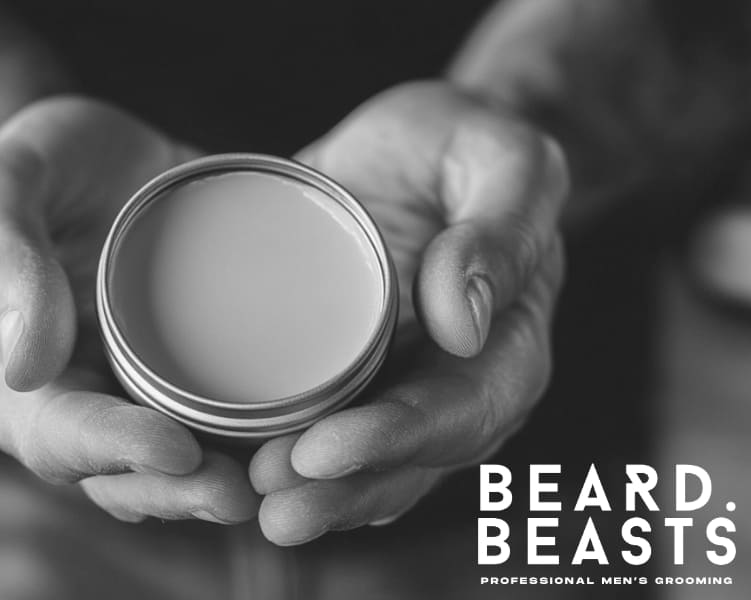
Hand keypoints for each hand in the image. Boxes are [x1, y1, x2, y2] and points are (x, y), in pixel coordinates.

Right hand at [0, 97, 257, 524]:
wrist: (108, 158)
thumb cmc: (44, 167)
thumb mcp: (3, 183)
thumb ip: (0, 256)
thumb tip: (24, 367)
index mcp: (4, 377)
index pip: (51, 435)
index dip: (111, 450)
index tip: (175, 449)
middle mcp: (70, 404)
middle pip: (119, 473)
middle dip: (177, 490)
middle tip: (240, 493)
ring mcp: (133, 398)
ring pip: (173, 468)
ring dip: (222, 484)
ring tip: (280, 481)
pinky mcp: (189, 383)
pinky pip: (221, 427)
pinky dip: (257, 444)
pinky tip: (304, 441)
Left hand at [249, 82, 567, 544]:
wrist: (416, 149)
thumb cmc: (463, 147)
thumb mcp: (502, 157)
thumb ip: (502, 224)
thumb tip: (465, 323)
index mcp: (507, 345)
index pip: (459, 412)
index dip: (394, 440)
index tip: (323, 451)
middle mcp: (457, 383)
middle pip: (409, 462)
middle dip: (340, 490)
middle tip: (273, 504)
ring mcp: (402, 387)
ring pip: (368, 468)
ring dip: (314, 497)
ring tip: (253, 506)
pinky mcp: (351, 378)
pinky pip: (329, 437)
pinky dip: (293, 467)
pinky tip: (243, 480)